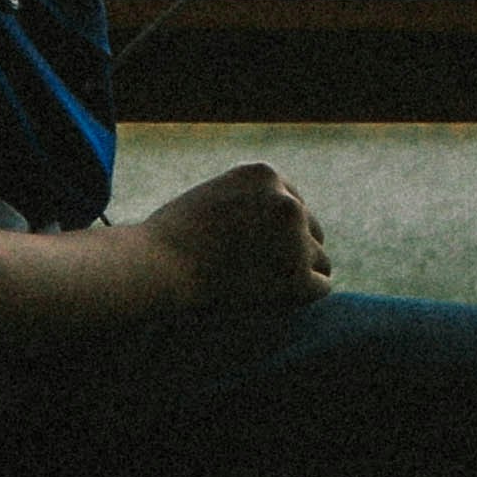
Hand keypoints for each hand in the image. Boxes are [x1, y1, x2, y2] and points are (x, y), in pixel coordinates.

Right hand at [140, 161, 334, 311]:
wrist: (155, 267)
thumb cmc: (167, 240)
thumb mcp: (212, 198)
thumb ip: (248, 203)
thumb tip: (275, 227)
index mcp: (266, 175)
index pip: (293, 204)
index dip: (274, 232)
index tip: (253, 251)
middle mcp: (287, 201)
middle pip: (312, 231)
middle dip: (290, 252)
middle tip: (254, 274)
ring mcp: (295, 237)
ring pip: (318, 260)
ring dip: (296, 274)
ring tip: (256, 287)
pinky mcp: (298, 275)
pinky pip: (320, 287)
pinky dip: (300, 298)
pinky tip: (271, 301)